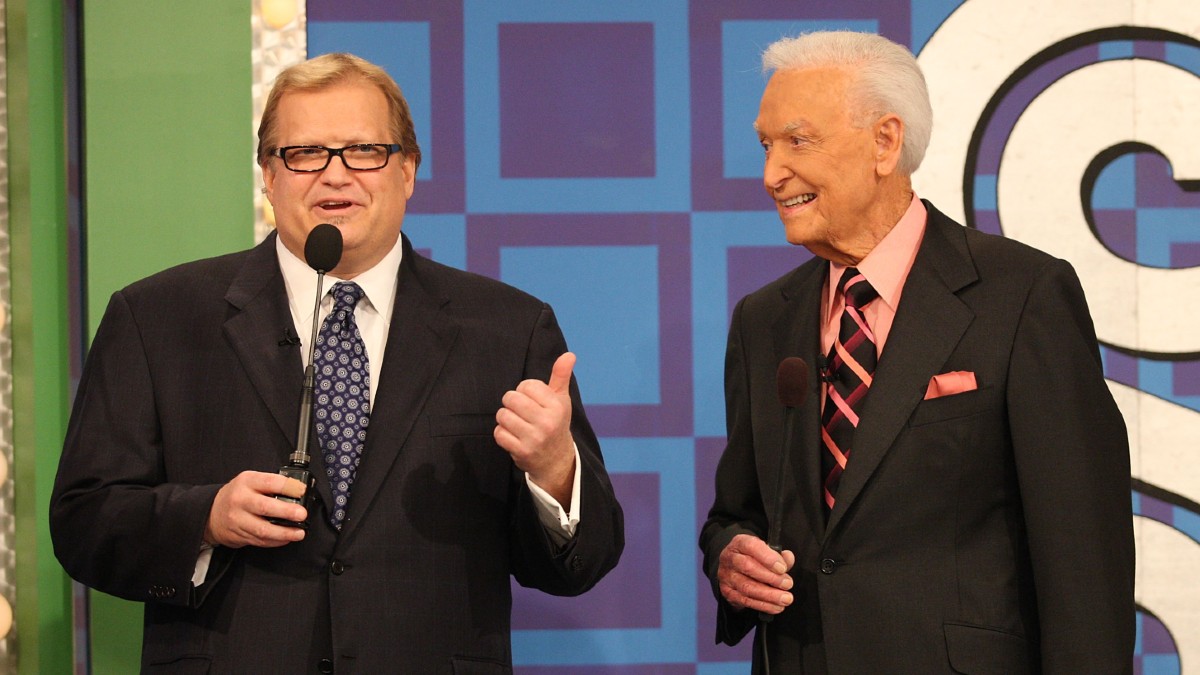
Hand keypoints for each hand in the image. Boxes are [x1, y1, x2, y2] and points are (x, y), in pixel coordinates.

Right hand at [204, 471, 307, 547]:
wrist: (212, 513)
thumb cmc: (238, 494)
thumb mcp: (251, 481)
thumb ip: (270, 484)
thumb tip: (298, 491)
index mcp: (247, 482)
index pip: (270, 482)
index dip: (288, 487)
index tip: (302, 491)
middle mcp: (240, 500)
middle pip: (265, 507)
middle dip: (287, 512)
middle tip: (302, 514)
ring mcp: (238, 519)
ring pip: (263, 529)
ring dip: (284, 533)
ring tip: (299, 533)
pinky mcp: (238, 535)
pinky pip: (260, 540)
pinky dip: (275, 541)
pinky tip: (286, 538)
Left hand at [495, 352, 576, 505]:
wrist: (556, 460)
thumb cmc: (555, 423)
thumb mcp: (561, 399)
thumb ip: (561, 375)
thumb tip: (569, 354)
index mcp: (557, 406)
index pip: (526, 385)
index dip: (525, 390)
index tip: (533, 401)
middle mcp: (547, 422)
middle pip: (511, 398)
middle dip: (512, 403)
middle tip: (521, 412)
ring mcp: (534, 438)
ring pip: (502, 415)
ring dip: (505, 418)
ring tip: (517, 424)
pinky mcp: (522, 452)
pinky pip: (499, 433)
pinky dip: (502, 434)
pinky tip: (513, 436)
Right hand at [717, 534, 795, 613]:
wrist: (732, 569)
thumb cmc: (752, 558)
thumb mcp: (765, 551)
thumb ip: (778, 555)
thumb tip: (788, 557)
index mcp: (740, 543)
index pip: (751, 546)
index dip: (768, 558)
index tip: (782, 568)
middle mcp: (730, 558)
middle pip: (748, 567)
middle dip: (771, 578)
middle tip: (787, 584)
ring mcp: (727, 576)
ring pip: (747, 587)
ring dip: (769, 595)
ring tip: (785, 598)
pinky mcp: (728, 592)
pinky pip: (746, 601)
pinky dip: (763, 605)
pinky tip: (776, 606)